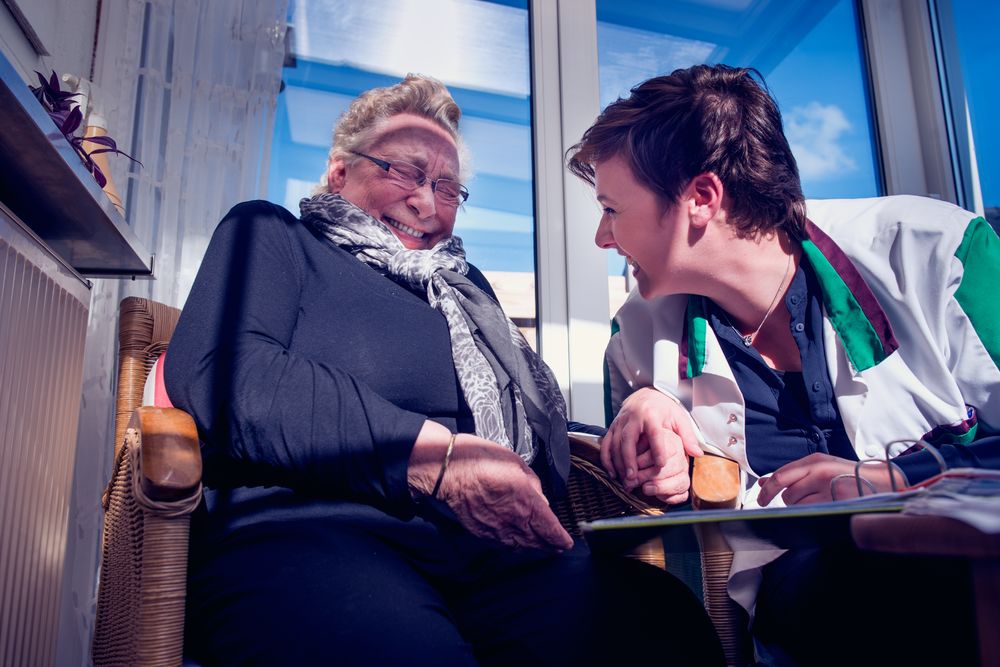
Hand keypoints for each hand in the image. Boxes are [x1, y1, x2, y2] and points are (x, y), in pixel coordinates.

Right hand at [408, 421, 573, 551]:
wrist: (448, 471)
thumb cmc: (481, 459)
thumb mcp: (516, 462)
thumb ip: (533, 484)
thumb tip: (540, 500)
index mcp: (526, 502)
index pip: (550, 529)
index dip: (561, 539)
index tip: (566, 542)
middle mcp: (514, 521)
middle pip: (537, 542)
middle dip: (550, 546)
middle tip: (558, 547)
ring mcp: (497, 530)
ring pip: (521, 546)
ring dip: (533, 547)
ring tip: (541, 547)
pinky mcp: (482, 533)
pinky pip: (503, 544)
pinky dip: (514, 545)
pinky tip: (517, 542)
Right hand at [603, 387, 702, 503]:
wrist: (646, 394)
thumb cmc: (664, 409)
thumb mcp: (679, 418)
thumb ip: (688, 436)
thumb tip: (697, 453)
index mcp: (651, 414)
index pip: (654, 433)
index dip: (657, 450)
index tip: (661, 466)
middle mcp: (632, 417)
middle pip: (628, 439)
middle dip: (629, 460)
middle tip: (633, 478)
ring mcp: (620, 422)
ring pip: (614, 443)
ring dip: (617, 463)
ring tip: (624, 480)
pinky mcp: (612, 427)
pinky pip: (606, 443)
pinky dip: (607, 459)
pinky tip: (613, 473)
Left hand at [757, 453, 901, 505]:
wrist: (884, 482)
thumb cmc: (849, 475)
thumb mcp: (820, 468)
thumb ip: (793, 474)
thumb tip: (764, 483)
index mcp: (814, 460)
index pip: (781, 476)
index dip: (768, 490)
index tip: (761, 500)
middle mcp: (819, 472)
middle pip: (788, 494)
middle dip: (790, 500)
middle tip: (804, 500)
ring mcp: (828, 488)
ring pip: (799, 505)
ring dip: (803, 507)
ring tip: (822, 501)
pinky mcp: (837, 503)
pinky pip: (813, 513)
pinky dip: (814, 513)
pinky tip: (827, 507)